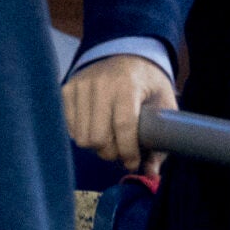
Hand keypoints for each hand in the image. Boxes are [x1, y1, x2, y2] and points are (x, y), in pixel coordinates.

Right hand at [63, 52, 176, 172]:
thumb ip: (160, 139)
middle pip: (97, 138)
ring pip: (81, 137)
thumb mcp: (164, 105)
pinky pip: (70, 128)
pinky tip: (97, 129)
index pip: (123, 126)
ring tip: (110, 140)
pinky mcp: (66, 90)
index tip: (133, 162)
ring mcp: (80, 85)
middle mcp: (100, 83)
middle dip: (111, 152)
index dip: (128, 151)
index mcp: (127, 85)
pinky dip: (83, 135)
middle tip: (121, 152)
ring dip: (97, 146)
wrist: (127, 55)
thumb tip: (152, 174)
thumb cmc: (149, 84)